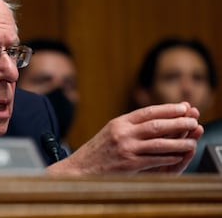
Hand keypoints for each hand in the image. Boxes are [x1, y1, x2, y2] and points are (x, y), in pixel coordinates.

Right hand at [47, 102, 202, 175]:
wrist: (80, 168)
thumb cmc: (98, 150)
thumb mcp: (111, 131)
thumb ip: (131, 125)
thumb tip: (156, 118)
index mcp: (119, 122)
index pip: (148, 111)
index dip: (168, 109)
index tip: (184, 107)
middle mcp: (123, 133)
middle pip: (156, 124)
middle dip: (178, 122)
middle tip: (194, 120)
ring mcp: (126, 148)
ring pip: (159, 142)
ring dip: (178, 141)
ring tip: (192, 140)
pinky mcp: (128, 164)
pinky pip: (154, 159)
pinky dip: (169, 157)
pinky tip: (179, 156)